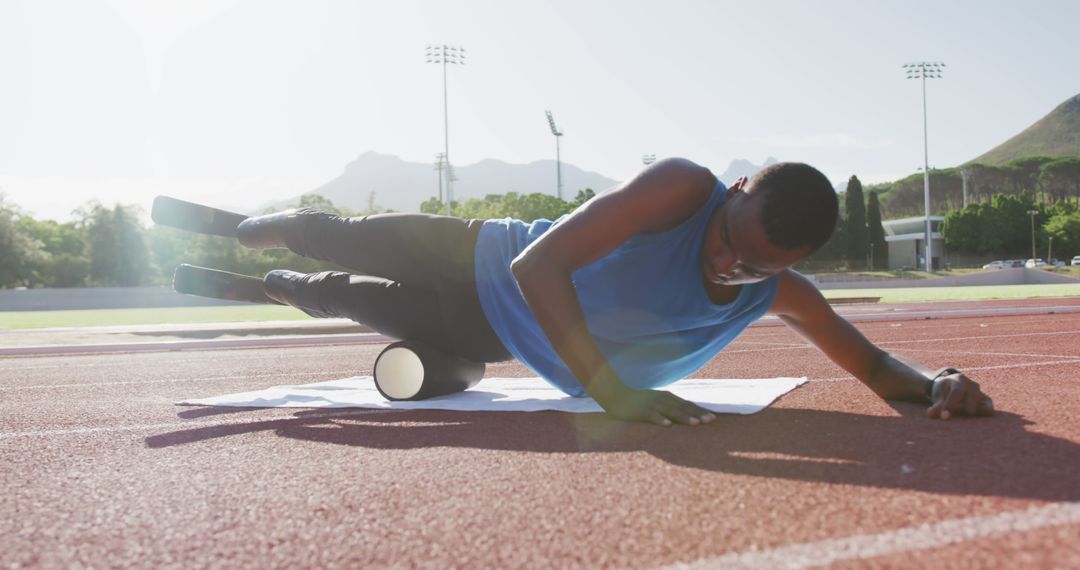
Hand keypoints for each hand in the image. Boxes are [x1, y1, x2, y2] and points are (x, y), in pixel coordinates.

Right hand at [592, 382, 715, 426]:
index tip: (714, 417)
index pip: (687, 404)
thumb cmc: (638, 400)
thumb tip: (686, 413)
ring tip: (696, 423)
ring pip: (670, 411)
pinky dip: (660, 419)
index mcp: (667, 397)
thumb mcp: (656, 400)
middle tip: (711, 421)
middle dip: (698, 413)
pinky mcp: (640, 411)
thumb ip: (670, 406)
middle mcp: (662, 399)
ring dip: (683, 417)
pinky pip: (652, 415)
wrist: (615, 394)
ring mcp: (651, 404)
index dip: (701, 410)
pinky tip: (668, 425)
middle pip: (683, 407)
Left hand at [927, 371, 993, 419]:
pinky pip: (989, 411)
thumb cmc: (944, 392)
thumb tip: (929, 414)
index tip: (944, 417)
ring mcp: (981, 393)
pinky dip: (981, 416)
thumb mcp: (938, 396)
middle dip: (961, 411)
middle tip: (952, 417)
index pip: (957, 393)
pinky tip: (971, 419)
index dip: (950, 406)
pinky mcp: (987, 402)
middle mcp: (973, 385)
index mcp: (959, 380)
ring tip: (962, 416)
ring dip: (972, 414)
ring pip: (982, 407)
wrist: (951, 386)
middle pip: (971, 401)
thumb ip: (936, 405)